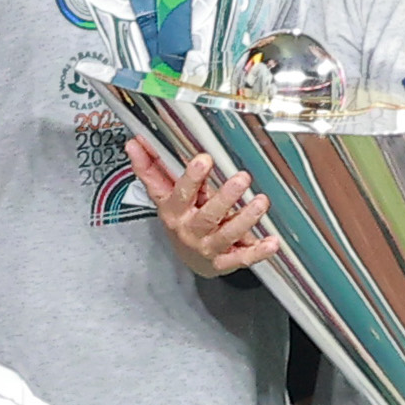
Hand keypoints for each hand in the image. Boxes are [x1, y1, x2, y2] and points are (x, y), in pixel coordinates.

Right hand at [125, 138, 279, 276]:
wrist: (188, 259)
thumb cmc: (179, 219)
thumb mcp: (162, 196)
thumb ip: (149, 169)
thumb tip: (132, 142)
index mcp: (174, 212)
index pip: (180, 193)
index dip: (191, 178)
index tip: (204, 159)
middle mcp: (190, 230)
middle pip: (207, 215)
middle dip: (225, 197)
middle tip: (242, 178)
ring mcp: (208, 247)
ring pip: (227, 234)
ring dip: (246, 219)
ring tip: (261, 202)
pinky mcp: (225, 261)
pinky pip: (243, 257)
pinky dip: (258, 251)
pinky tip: (272, 242)